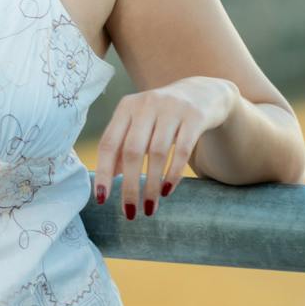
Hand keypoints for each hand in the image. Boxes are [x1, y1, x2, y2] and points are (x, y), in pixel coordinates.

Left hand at [93, 75, 238, 219]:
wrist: (204, 93)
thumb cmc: (163, 115)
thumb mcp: (141, 124)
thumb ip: (125, 146)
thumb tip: (110, 178)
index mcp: (127, 107)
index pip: (109, 143)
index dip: (103, 171)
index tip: (101, 199)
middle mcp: (146, 105)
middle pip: (132, 150)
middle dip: (129, 185)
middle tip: (130, 212)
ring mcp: (171, 109)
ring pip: (156, 153)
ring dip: (152, 185)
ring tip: (150, 207)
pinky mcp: (195, 117)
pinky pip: (181, 149)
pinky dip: (173, 173)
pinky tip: (168, 190)